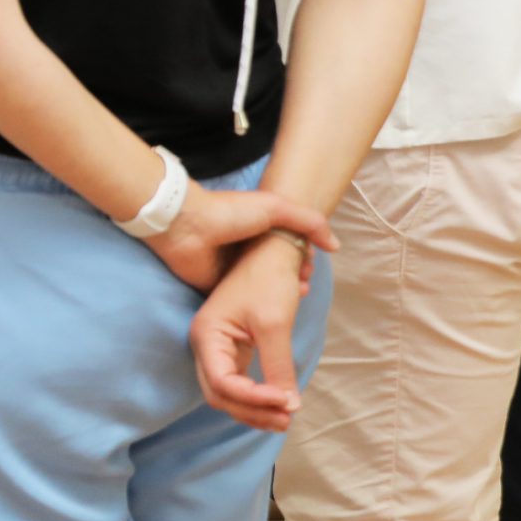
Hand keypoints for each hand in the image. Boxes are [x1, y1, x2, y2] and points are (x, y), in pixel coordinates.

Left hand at [144, 183, 335, 293]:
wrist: (186, 225)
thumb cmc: (229, 212)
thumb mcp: (276, 207)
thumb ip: (308, 222)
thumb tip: (335, 247)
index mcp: (259, 231)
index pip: (288, 249)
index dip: (301, 259)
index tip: (308, 268)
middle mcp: (246, 252)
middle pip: (277, 271)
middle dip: (293, 279)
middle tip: (301, 285)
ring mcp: (231, 272)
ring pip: (262, 290)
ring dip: (279, 296)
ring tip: (293, 298)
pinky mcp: (218, 289)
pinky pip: (241, 304)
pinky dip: (258, 309)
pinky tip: (272, 312)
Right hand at [190, 233, 311, 431]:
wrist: (270, 250)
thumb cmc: (268, 280)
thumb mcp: (275, 325)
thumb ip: (278, 367)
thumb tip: (290, 405)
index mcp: (206, 336)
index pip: (222, 383)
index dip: (254, 399)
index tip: (287, 403)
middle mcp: (206, 345)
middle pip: (220, 394)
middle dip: (252, 411)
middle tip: (287, 420)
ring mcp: (217, 348)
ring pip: (228, 393)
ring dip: (255, 410)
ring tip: (286, 418)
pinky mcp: (233, 349)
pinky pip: (238, 383)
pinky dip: (257, 397)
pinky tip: (279, 403)